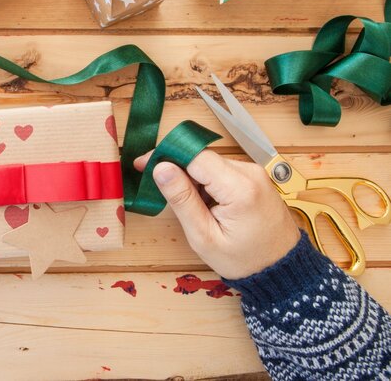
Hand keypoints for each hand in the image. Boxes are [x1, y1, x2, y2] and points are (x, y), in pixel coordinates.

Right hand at [135, 150, 299, 278]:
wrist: (282, 269)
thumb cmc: (245, 259)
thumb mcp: (204, 236)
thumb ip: (182, 199)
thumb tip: (161, 168)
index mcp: (240, 187)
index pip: (194, 157)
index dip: (165, 157)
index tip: (143, 164)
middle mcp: (250, 172)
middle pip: (201, 158)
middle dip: (177, 169)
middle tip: (158, 188)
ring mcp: (253, 172)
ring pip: (209, 163)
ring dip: (192, 178)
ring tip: (190, 207)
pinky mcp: (253, 176)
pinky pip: (221, 170)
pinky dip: (206, 182)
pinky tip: (205, 204)